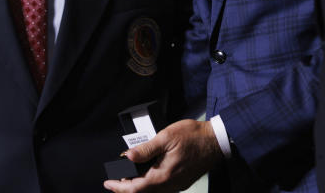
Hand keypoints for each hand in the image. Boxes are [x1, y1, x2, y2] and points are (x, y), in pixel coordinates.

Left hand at [103, 119, 221, 192]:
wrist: (216, 140)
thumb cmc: (194, 137)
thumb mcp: (166, 137)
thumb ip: (146, 149)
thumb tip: (128, 156)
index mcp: (163, 175)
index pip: (135, 188)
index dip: (119, 187)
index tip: (108, 182)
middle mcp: (170, 184)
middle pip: (143, 192)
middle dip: (126, 188)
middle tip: (115, 180)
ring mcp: (177, 185)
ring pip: (153, 191)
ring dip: (139, 186)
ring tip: (129, 176)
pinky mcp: (182, 182)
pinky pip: (162, 187)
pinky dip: (150, 183)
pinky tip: (148, 173)